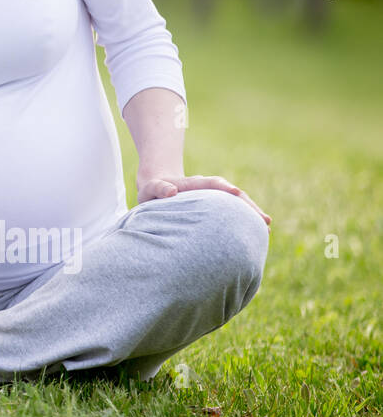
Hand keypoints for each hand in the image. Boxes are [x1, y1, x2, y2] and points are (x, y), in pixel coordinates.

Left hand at [136, 173, 271, 226]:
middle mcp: (208, 189)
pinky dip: (245, 220)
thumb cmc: (152, 190)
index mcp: (192, 183)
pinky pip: (233, 212)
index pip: (211, 183)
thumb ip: (158, 188)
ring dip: (251, 213)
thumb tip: (171, 191)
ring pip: (237, 203)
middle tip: (264, 219)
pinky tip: (258, 233)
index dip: (223, 187)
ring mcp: (214, 197)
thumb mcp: (150, 188)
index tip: (236, 193)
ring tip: (266, 227)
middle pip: (231, 193)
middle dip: (247, 205)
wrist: (159, 186)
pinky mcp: (216, 207)